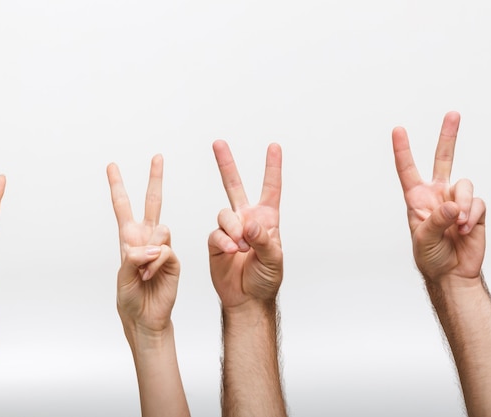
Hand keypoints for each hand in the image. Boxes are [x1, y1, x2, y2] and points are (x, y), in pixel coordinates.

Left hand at [107, 155, 179, 334]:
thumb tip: (154, 246)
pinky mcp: (173, 259)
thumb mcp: (122, 274)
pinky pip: (165, 251)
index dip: (117, 186)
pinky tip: (151, 275)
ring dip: (149, 252)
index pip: (122, 206)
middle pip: (153, 202)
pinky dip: (156, 263)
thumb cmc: (130, 297)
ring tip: (143, 272)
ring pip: (161, 230)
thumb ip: (134, 256)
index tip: (112, 166)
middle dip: (155, 179)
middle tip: (157, 157)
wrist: (146, 316)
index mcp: (129, 237)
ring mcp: (162, 248)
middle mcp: (147, 238)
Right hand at [208, 140, 282, 309]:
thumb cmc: (266, 279)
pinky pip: (216, 232)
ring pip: (224, 213)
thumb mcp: (274, 260)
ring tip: (241, 247)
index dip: (272, 168)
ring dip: (233, 230)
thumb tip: (250, 223)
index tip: (274, 147)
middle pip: (234, 186)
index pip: (271, 189)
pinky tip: (231, 252)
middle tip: (218, 143)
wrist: (247, 298)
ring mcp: (230, 229)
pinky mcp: (216, 241)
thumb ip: (264, 240)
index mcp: (267, 219)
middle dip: (226, 164)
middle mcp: (247, 219)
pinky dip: (224, 241)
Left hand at [392, 111, 485, 283]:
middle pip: (443, 159)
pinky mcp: (475, 209)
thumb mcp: (423, 239)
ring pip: (464, 184)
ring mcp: (457, 200)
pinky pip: (477, 202)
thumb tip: (452, 205)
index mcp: (417, 199)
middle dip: (448, 137)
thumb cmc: (430, 256)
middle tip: (453, 114)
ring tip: (456, 226)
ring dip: (461, 206)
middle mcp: (437, 194)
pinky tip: (465, 230)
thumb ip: (435, 220)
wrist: (452, 273)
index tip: (398, 129)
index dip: (403, 150)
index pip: (407, 170)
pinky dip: (471, 216)